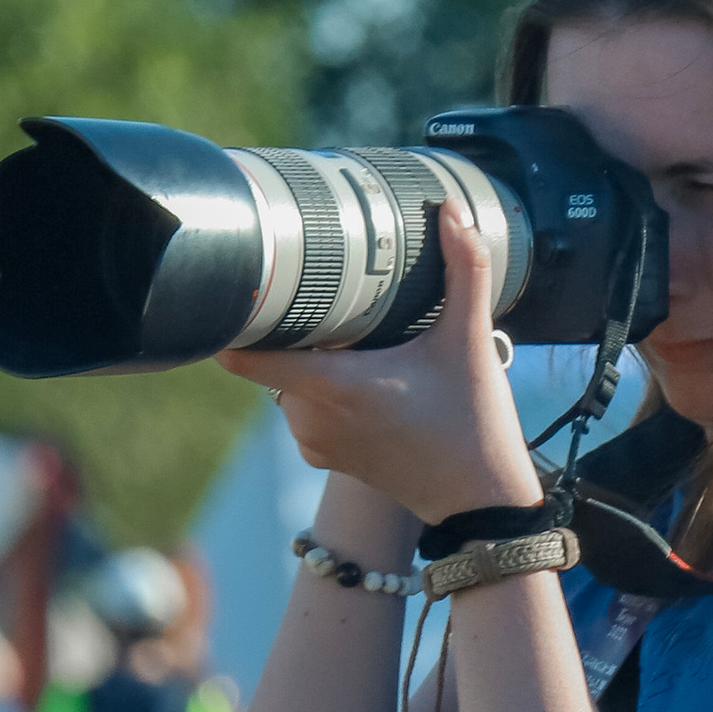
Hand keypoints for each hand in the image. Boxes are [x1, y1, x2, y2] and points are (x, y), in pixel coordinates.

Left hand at [218, 201, 541, 524]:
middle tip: (328, 296)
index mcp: (332, 386)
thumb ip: (464, 269)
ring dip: (307, 356)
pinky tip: (359, 374)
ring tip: (352, 337)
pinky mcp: (320, 456)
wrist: (478, 502)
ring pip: (286, 379)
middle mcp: (309, 417)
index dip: (234, 319)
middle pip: (270, 355)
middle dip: (291, 325)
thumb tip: (452, 209)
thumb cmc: (473, 424)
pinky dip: (319, 387)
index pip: (242, 356)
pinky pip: (301, 406)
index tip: (245, 285)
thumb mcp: (471, 341)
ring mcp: (312, 440)